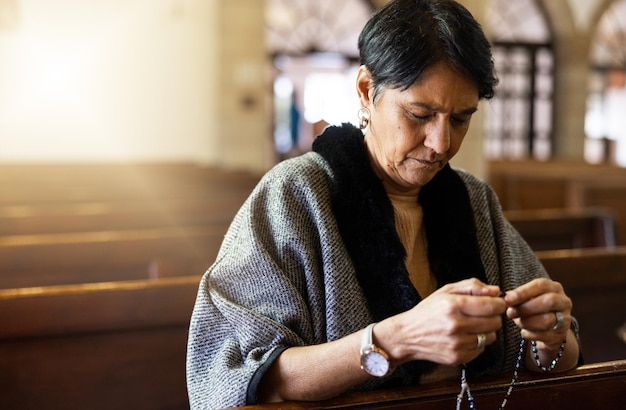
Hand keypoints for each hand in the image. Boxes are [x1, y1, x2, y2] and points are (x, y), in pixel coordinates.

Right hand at [383, 278, 507, 365]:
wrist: (407, 335)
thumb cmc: (427, 311)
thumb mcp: (445, 291)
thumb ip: (472, 286)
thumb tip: (496, 290)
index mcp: (453, 305)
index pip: (492, 306)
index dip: (499, 303)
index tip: (496, 303)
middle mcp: (455, 325)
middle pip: (495, 322)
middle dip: (493, 316)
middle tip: (482, 314)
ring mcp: (457, 343)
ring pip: (491, 337)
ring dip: (486, 330)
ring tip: (472, 326)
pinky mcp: (457, 357)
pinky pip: (481, 349)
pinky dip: (477, 342)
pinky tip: (464, 336)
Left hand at [504, 278, 571, 350]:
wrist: (549, 329)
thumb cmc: (534, 308)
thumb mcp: (527, 298)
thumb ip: (518, 297)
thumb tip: (508, 297)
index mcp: (554, 287)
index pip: (541, 285)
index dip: (523, 292)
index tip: (508, 299)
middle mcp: (563, 301)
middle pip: (548, 302)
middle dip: (526, 308)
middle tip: (510, 313)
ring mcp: (565, 319)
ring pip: (547, 320)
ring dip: (527, 322)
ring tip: (518, 322)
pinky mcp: (561, 335)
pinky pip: (544, 335)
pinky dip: (529, 334)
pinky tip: (524, 331)